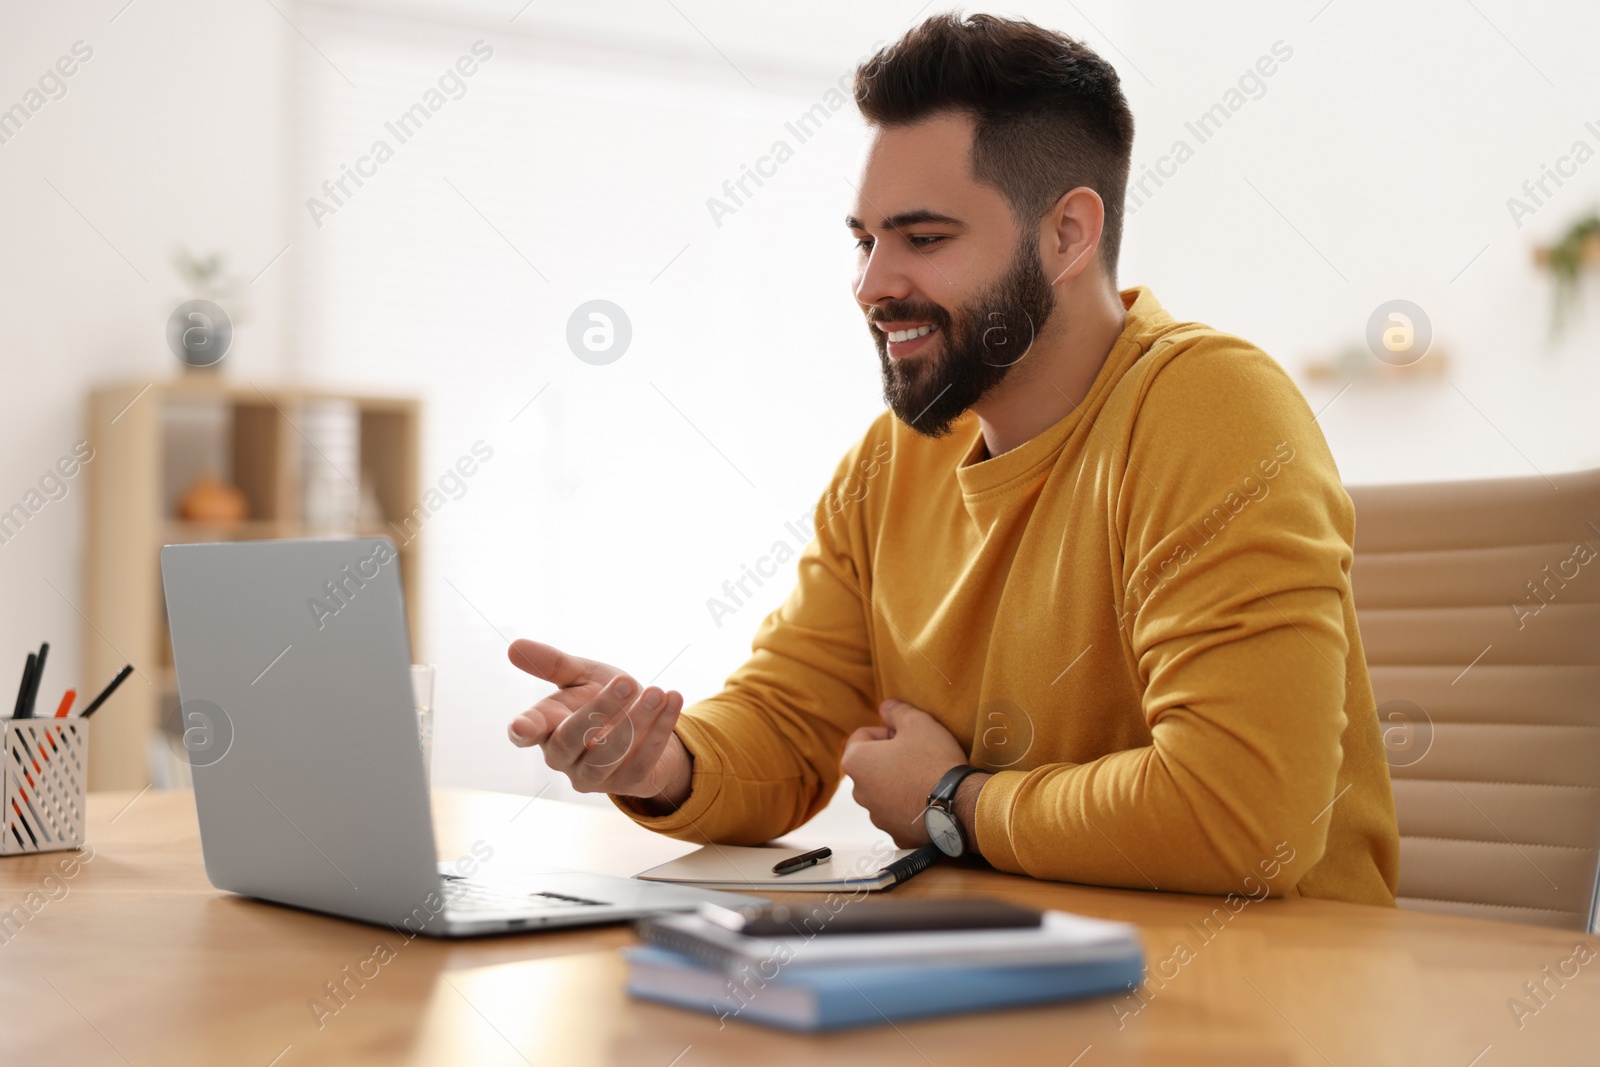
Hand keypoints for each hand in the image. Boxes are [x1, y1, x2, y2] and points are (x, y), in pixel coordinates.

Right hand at [506, 639, 691, 805]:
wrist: (646, 723)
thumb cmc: (604, 697)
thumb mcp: (582, 675)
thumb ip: (553, 664)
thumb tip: (513, 647)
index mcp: (546, 728)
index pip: (527, 732)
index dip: (523, 730)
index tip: (523, 728)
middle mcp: (564, 758)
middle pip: (572, 739)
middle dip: (600, 709)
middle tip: (626, 682)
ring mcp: (594, 776)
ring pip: (610, 754)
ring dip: (637, 721)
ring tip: (656, 691)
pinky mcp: (627, 783)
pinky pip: (643, 760)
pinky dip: (660, 730)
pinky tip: (672, 700)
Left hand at [840, 700, 970, 847]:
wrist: (958, 804)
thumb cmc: (933, 760)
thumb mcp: (917, 722)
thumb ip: (896, 711)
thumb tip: (885, 707)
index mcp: (855, 762)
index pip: (862, 735)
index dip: (887, 731)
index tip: (908, 736)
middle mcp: (858, 792)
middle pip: (871, 765)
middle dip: (890, 758)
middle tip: (919, 755)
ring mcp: (876, 816)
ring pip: (884, 791)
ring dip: (898, 783)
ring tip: (926, 778)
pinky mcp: (894, 834)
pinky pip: (898, 813)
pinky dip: (909, 806)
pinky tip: (929, 799)